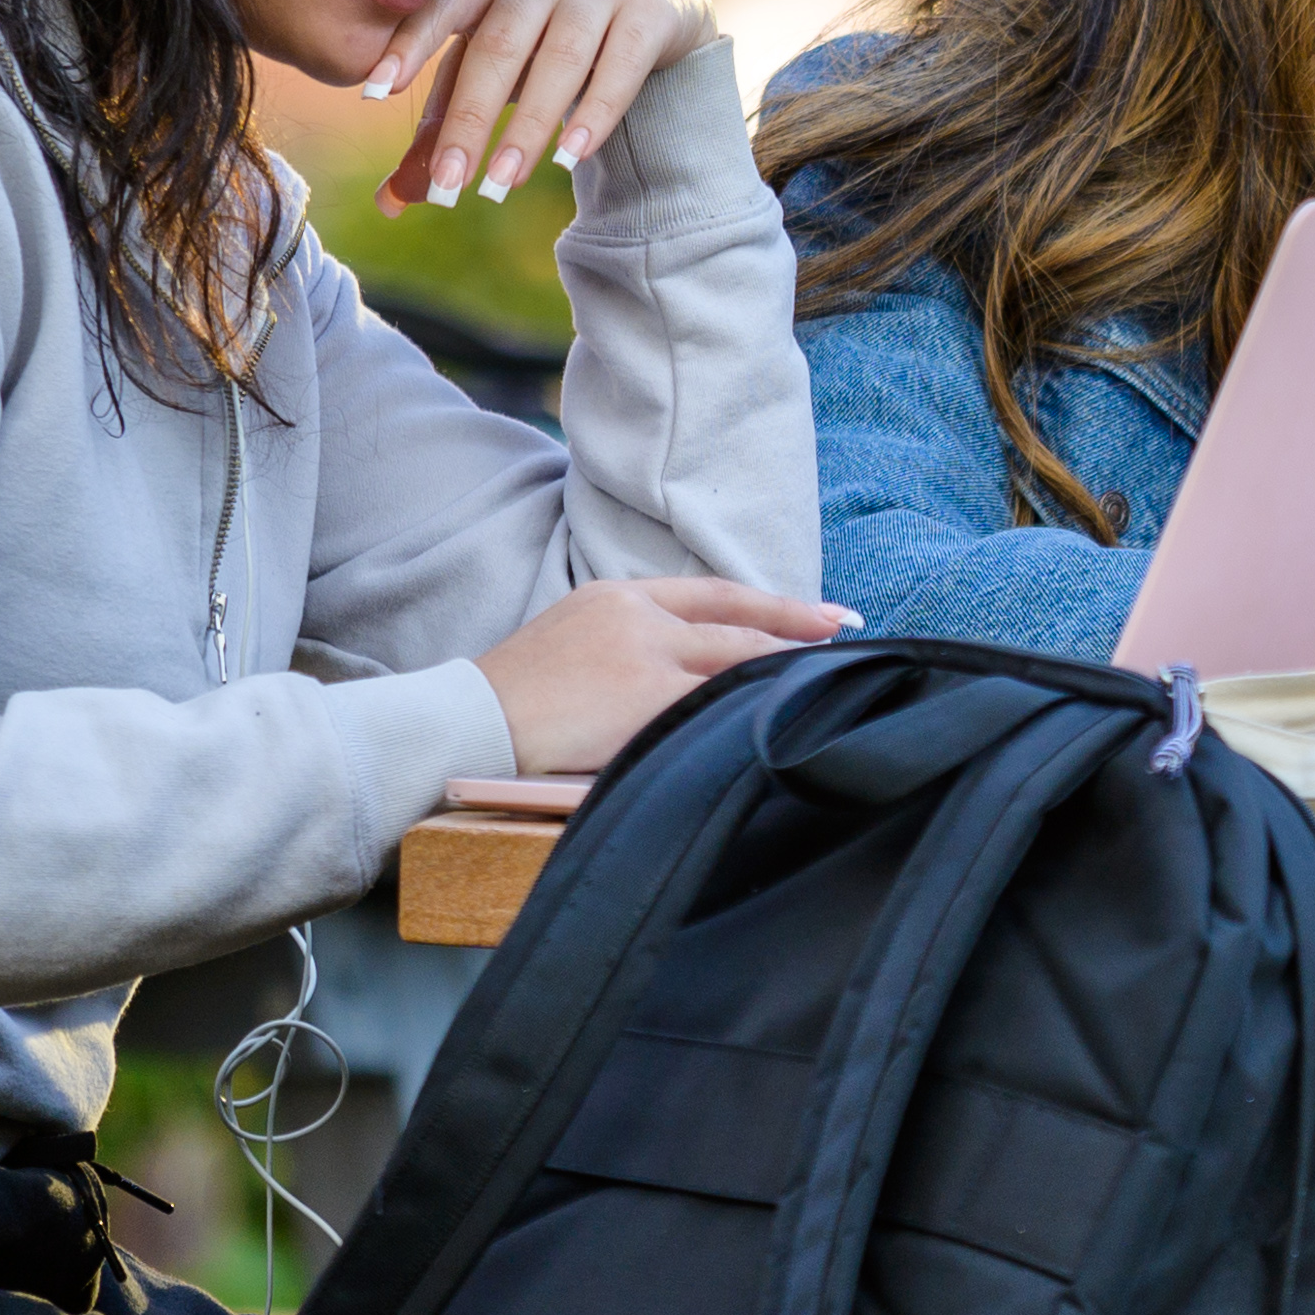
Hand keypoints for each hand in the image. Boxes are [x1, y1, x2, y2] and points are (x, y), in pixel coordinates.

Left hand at [375, 0, 716, 212]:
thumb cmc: (546, 36)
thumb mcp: (494, 64)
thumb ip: (446, 124)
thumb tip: (392, 202)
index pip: (440, 9)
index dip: (408, 48)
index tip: (375, 93)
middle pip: (498, 50)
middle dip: (470, 122)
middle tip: (448, 186)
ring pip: (559, 63)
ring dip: (527, 129)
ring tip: (501, 186)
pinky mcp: (648, 15)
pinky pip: (619, 69)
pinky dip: (595, 114)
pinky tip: (570, 157)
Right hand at [475, 575, 850, 772]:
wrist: (467, 721)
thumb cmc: (510, 701)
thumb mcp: (569, 645)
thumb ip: (625, 647)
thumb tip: (673, 670)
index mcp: (618, 597)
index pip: (713, 593)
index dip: (771, 604)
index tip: (817, 613)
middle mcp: (638, 615)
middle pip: (737, 622)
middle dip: (798, 628)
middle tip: (847, 631)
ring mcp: (645, 654)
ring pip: (737, 660)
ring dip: (786, 669)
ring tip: (831, 677)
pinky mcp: (645, 696)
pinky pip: (717, 702)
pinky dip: (756, 707)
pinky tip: (786, 715)